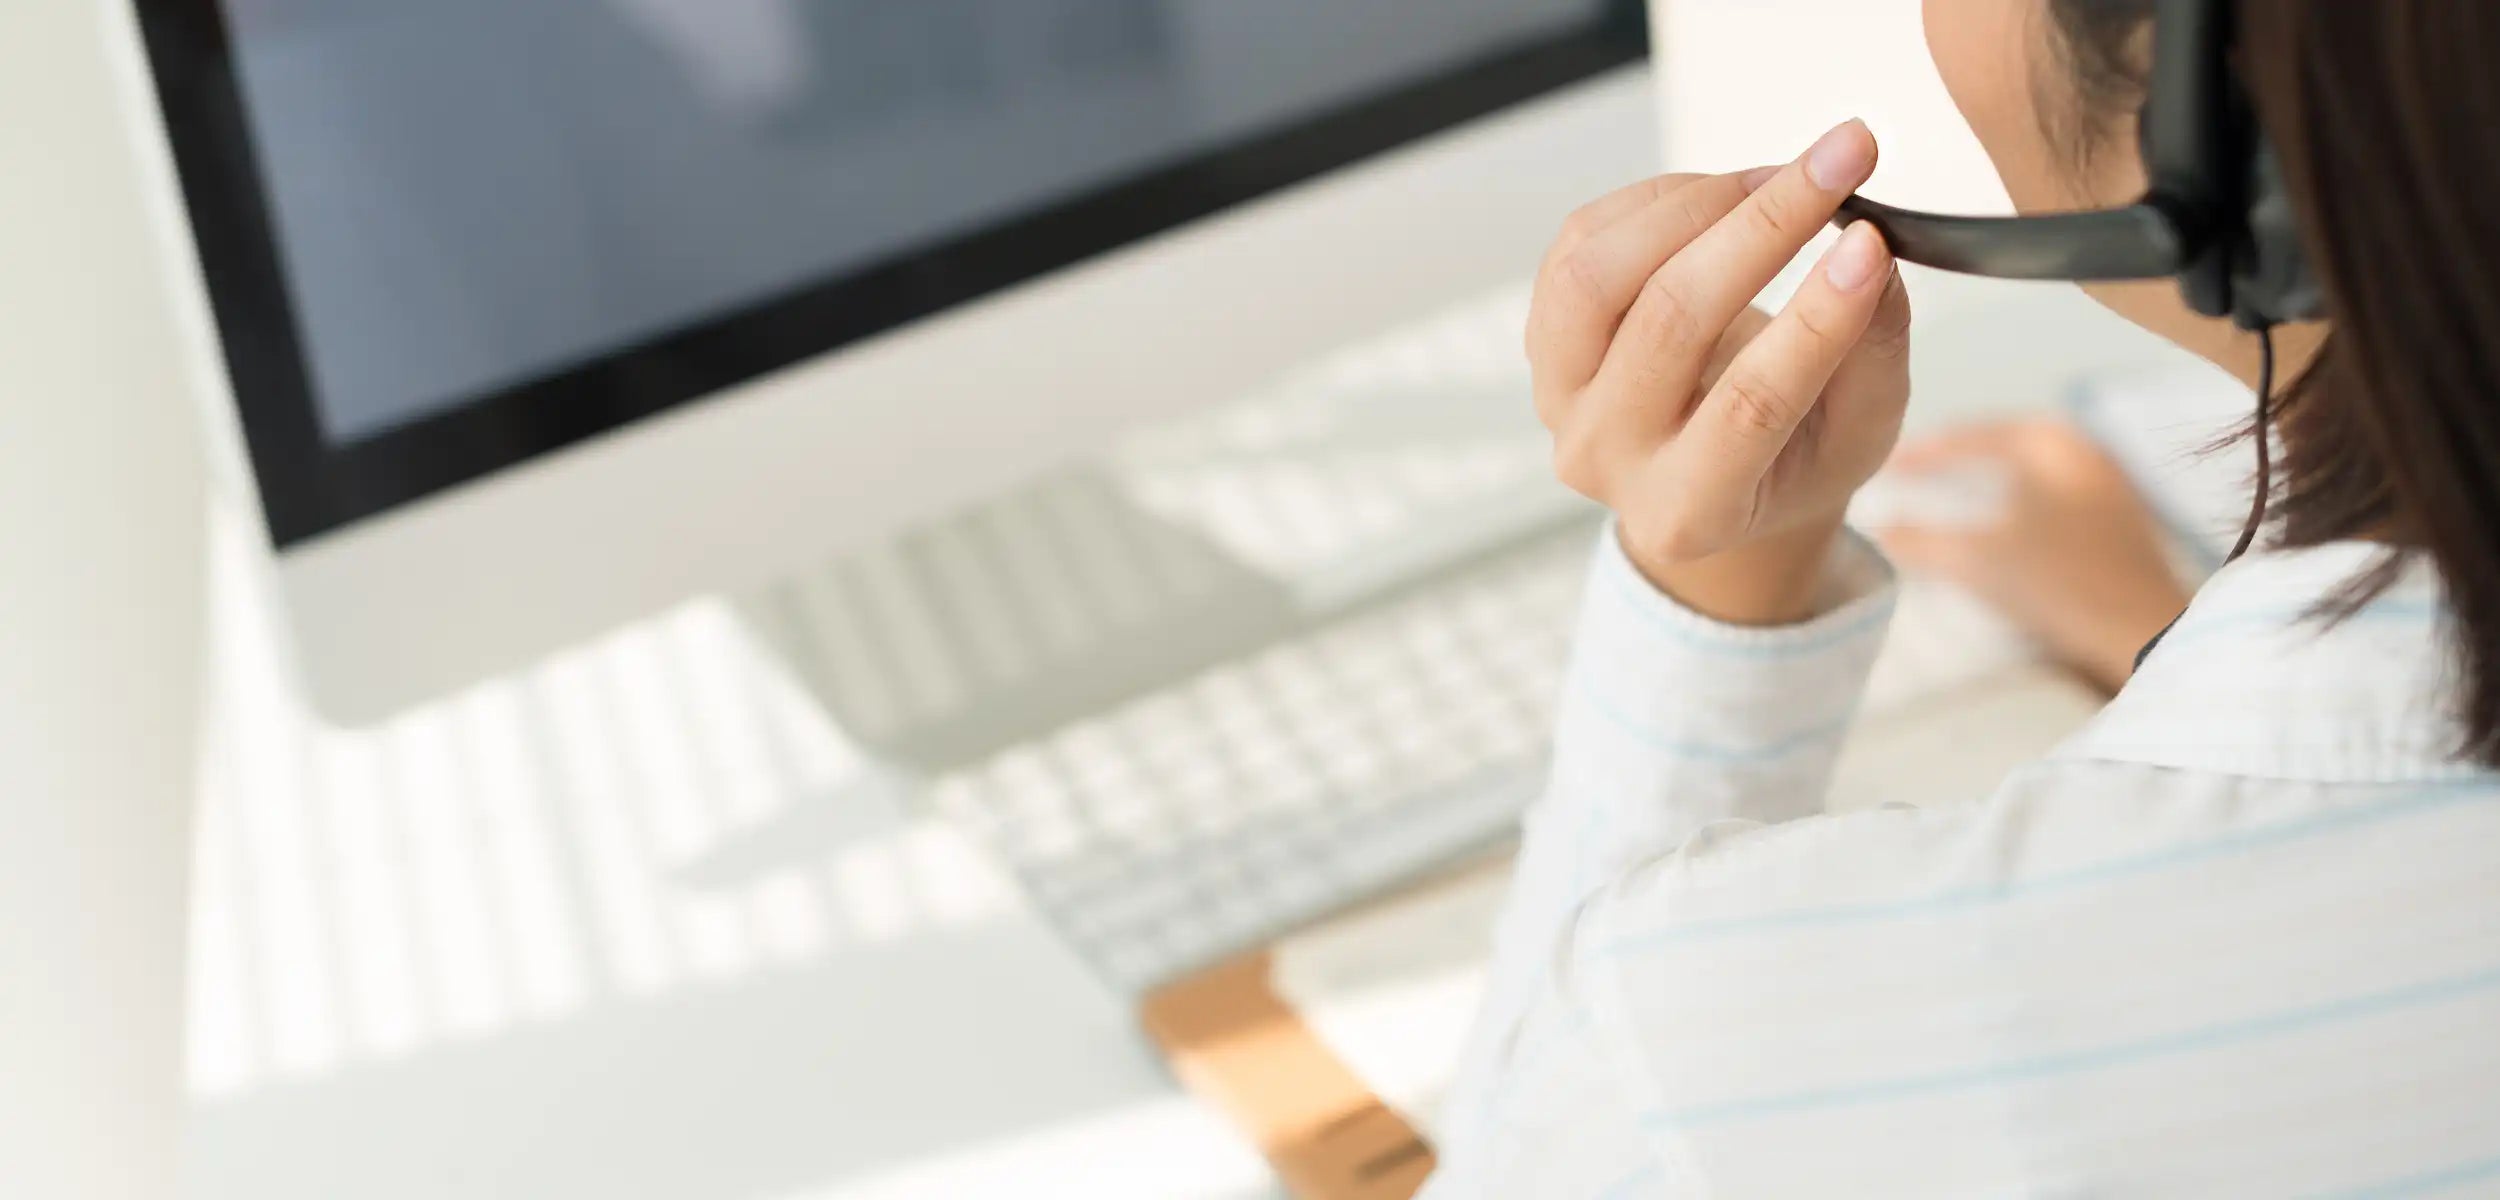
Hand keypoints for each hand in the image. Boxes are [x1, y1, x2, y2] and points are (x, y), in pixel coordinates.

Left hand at [1530, 120, 1913, 624]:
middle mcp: (1606, 458)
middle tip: (1844, 159)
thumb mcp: (1858, 432)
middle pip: (1669, 323)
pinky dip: (1660, 199)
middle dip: (1765, 227)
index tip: (1871, 241)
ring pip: (1600, 275)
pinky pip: (1581, 241)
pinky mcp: (1543, 335)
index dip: (1813, 320)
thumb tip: (1871, 251)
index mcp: (1688, 512)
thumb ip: (1873, 353)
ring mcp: (1560, 397)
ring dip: (1698, 202)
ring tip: (1778, 176)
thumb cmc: (1794, 456)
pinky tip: (1724, 195)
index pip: (1749, 407)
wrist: (1711, 475)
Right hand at [1876, 419, 2192, 693]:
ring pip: (2032, 470)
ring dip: (1990, 480)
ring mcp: (2109, 483)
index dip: (1924, 451)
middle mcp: (2085, 449)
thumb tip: (1879, 529)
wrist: (2146, 631)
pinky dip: (2018, 503)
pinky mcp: (2119, 520)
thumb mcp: (1980, 559)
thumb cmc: (2061, 582)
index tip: (1886, 466)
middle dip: (1959, 459)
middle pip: (2006, 444)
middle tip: (1917, 474)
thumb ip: (1922, 541)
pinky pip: (2052, 495)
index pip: (1973, 434)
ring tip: (1952, 498)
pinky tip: (2001, 529)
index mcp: (2052, 443)